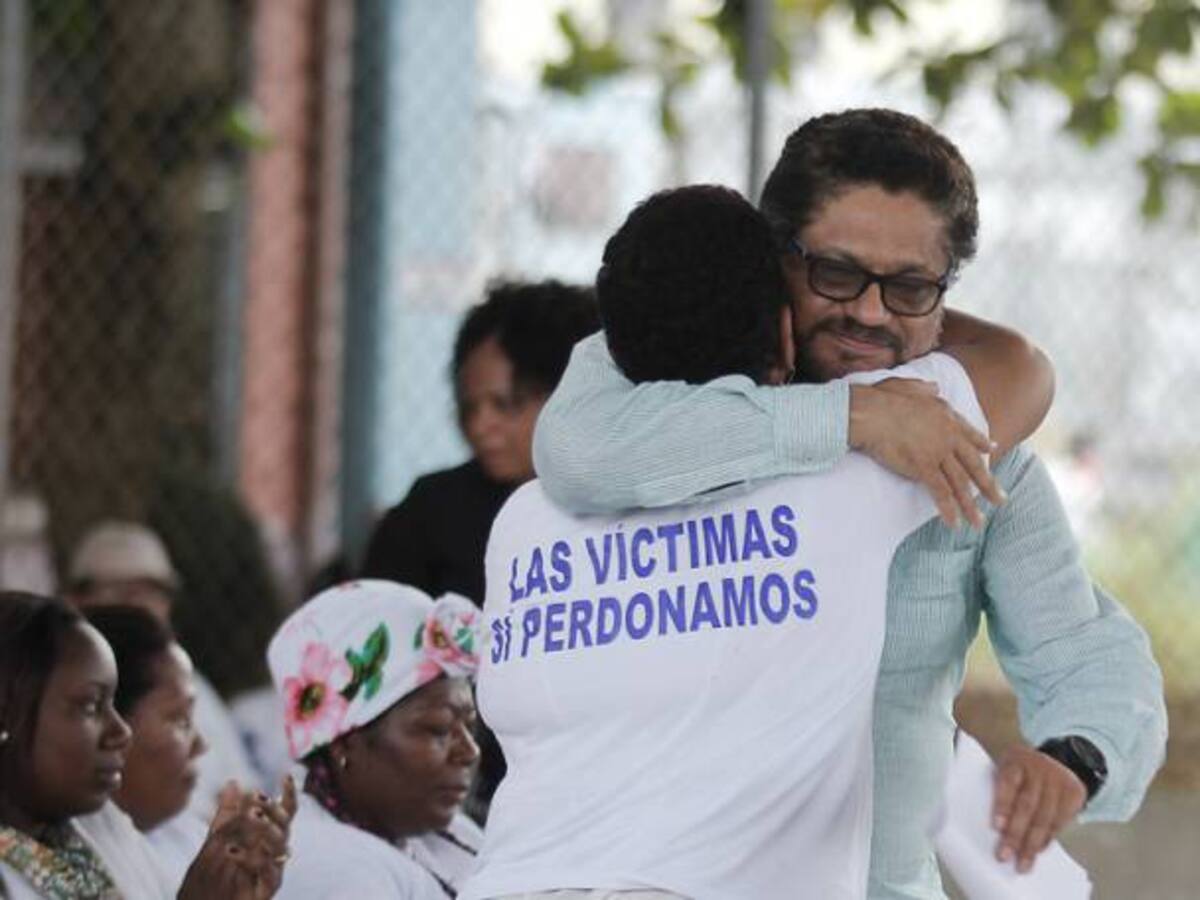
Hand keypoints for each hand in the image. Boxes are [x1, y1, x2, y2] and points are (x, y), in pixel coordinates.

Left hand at [180, 777, 296, 898]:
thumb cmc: (216, 875)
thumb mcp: (217, 839)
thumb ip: (226, 813)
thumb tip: (233, 782)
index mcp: (267, 837)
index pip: (284, 813)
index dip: (289, 795)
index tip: (286, 776)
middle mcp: (274, 852)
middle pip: (284, 825)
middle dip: (273, 808)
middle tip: (256, 798)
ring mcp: (273, 870)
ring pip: (280, 844)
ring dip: (267, 827)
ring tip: (250, 816)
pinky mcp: (267, 889)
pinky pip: (268, 872)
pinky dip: (251, 858)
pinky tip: (231, 850)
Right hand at [848, 379, 1004, 527]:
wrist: (872, 412)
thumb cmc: (884, 398)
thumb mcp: (909, 385)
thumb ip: (925, 388)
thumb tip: (934, 385)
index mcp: (946, 416)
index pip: (969, 433)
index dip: (981, 443)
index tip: (992, 451)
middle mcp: (948, 436)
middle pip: (973, 464)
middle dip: (988, 485)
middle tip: (1000, 499)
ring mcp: (938, 453)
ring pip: (960, 482)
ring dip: (971, 505)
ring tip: (979, 522)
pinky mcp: (923, 467)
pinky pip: (940, 491)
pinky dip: (948, 509)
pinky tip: (954, 523)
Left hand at [992, 745, 1086, 872]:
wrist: (1049, 758)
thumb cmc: (1018, 770)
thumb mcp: (1004, 770)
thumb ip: (998, 791)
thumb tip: (993, 829)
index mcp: (1016, 760)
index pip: (1008, 782)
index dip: (1003, 804)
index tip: (996, 827)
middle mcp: (1039, 768)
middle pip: (1027, 804)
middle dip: (1016, 834)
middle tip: (1004, 855)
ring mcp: (1058, 779)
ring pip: (1045, 817)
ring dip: (1033, 844)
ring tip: (1023, 862)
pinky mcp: (1074, 792)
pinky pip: (1061, 820)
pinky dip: (1048, 838)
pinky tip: (1039, 850)